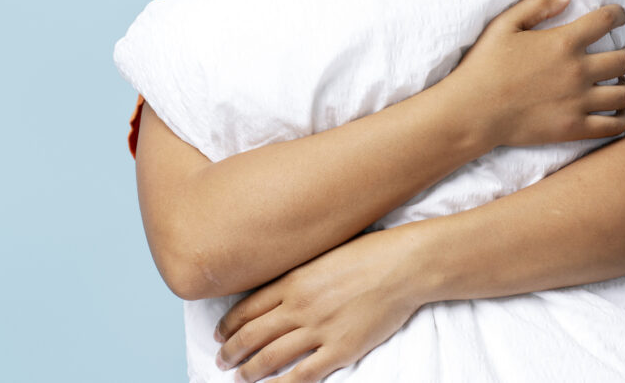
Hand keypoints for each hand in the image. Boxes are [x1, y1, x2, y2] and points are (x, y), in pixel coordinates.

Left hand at [213, 228, 423, 382]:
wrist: (404, 266)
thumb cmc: (370, 254)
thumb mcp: (324, 255)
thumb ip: (300, 274)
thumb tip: (280, 290)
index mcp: (294, 280)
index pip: (248, 308)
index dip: (229, 325)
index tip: (220, 334)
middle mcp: (299, 305)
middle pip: (252, 335)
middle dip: (231, 351)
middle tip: (222, 361)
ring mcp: (319, 329)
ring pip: (271, 357)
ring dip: (249, 371)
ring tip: (239, 378)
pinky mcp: (340, 349)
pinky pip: (302, 374)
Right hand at [442, 0, 624, 148]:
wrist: (472, 112)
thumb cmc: (484, 66)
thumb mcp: (503, 25)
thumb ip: (536, 5)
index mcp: (563, 42)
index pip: (607, 20)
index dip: (618, 14)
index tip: (619, 15)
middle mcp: (578, 71)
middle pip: (624, 59)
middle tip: (620, 55)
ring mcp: (578, 102)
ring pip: (624, 93)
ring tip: (619, 84)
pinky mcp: (574, 128)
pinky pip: (614, 125)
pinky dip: (622, 118)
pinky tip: (619, 112)